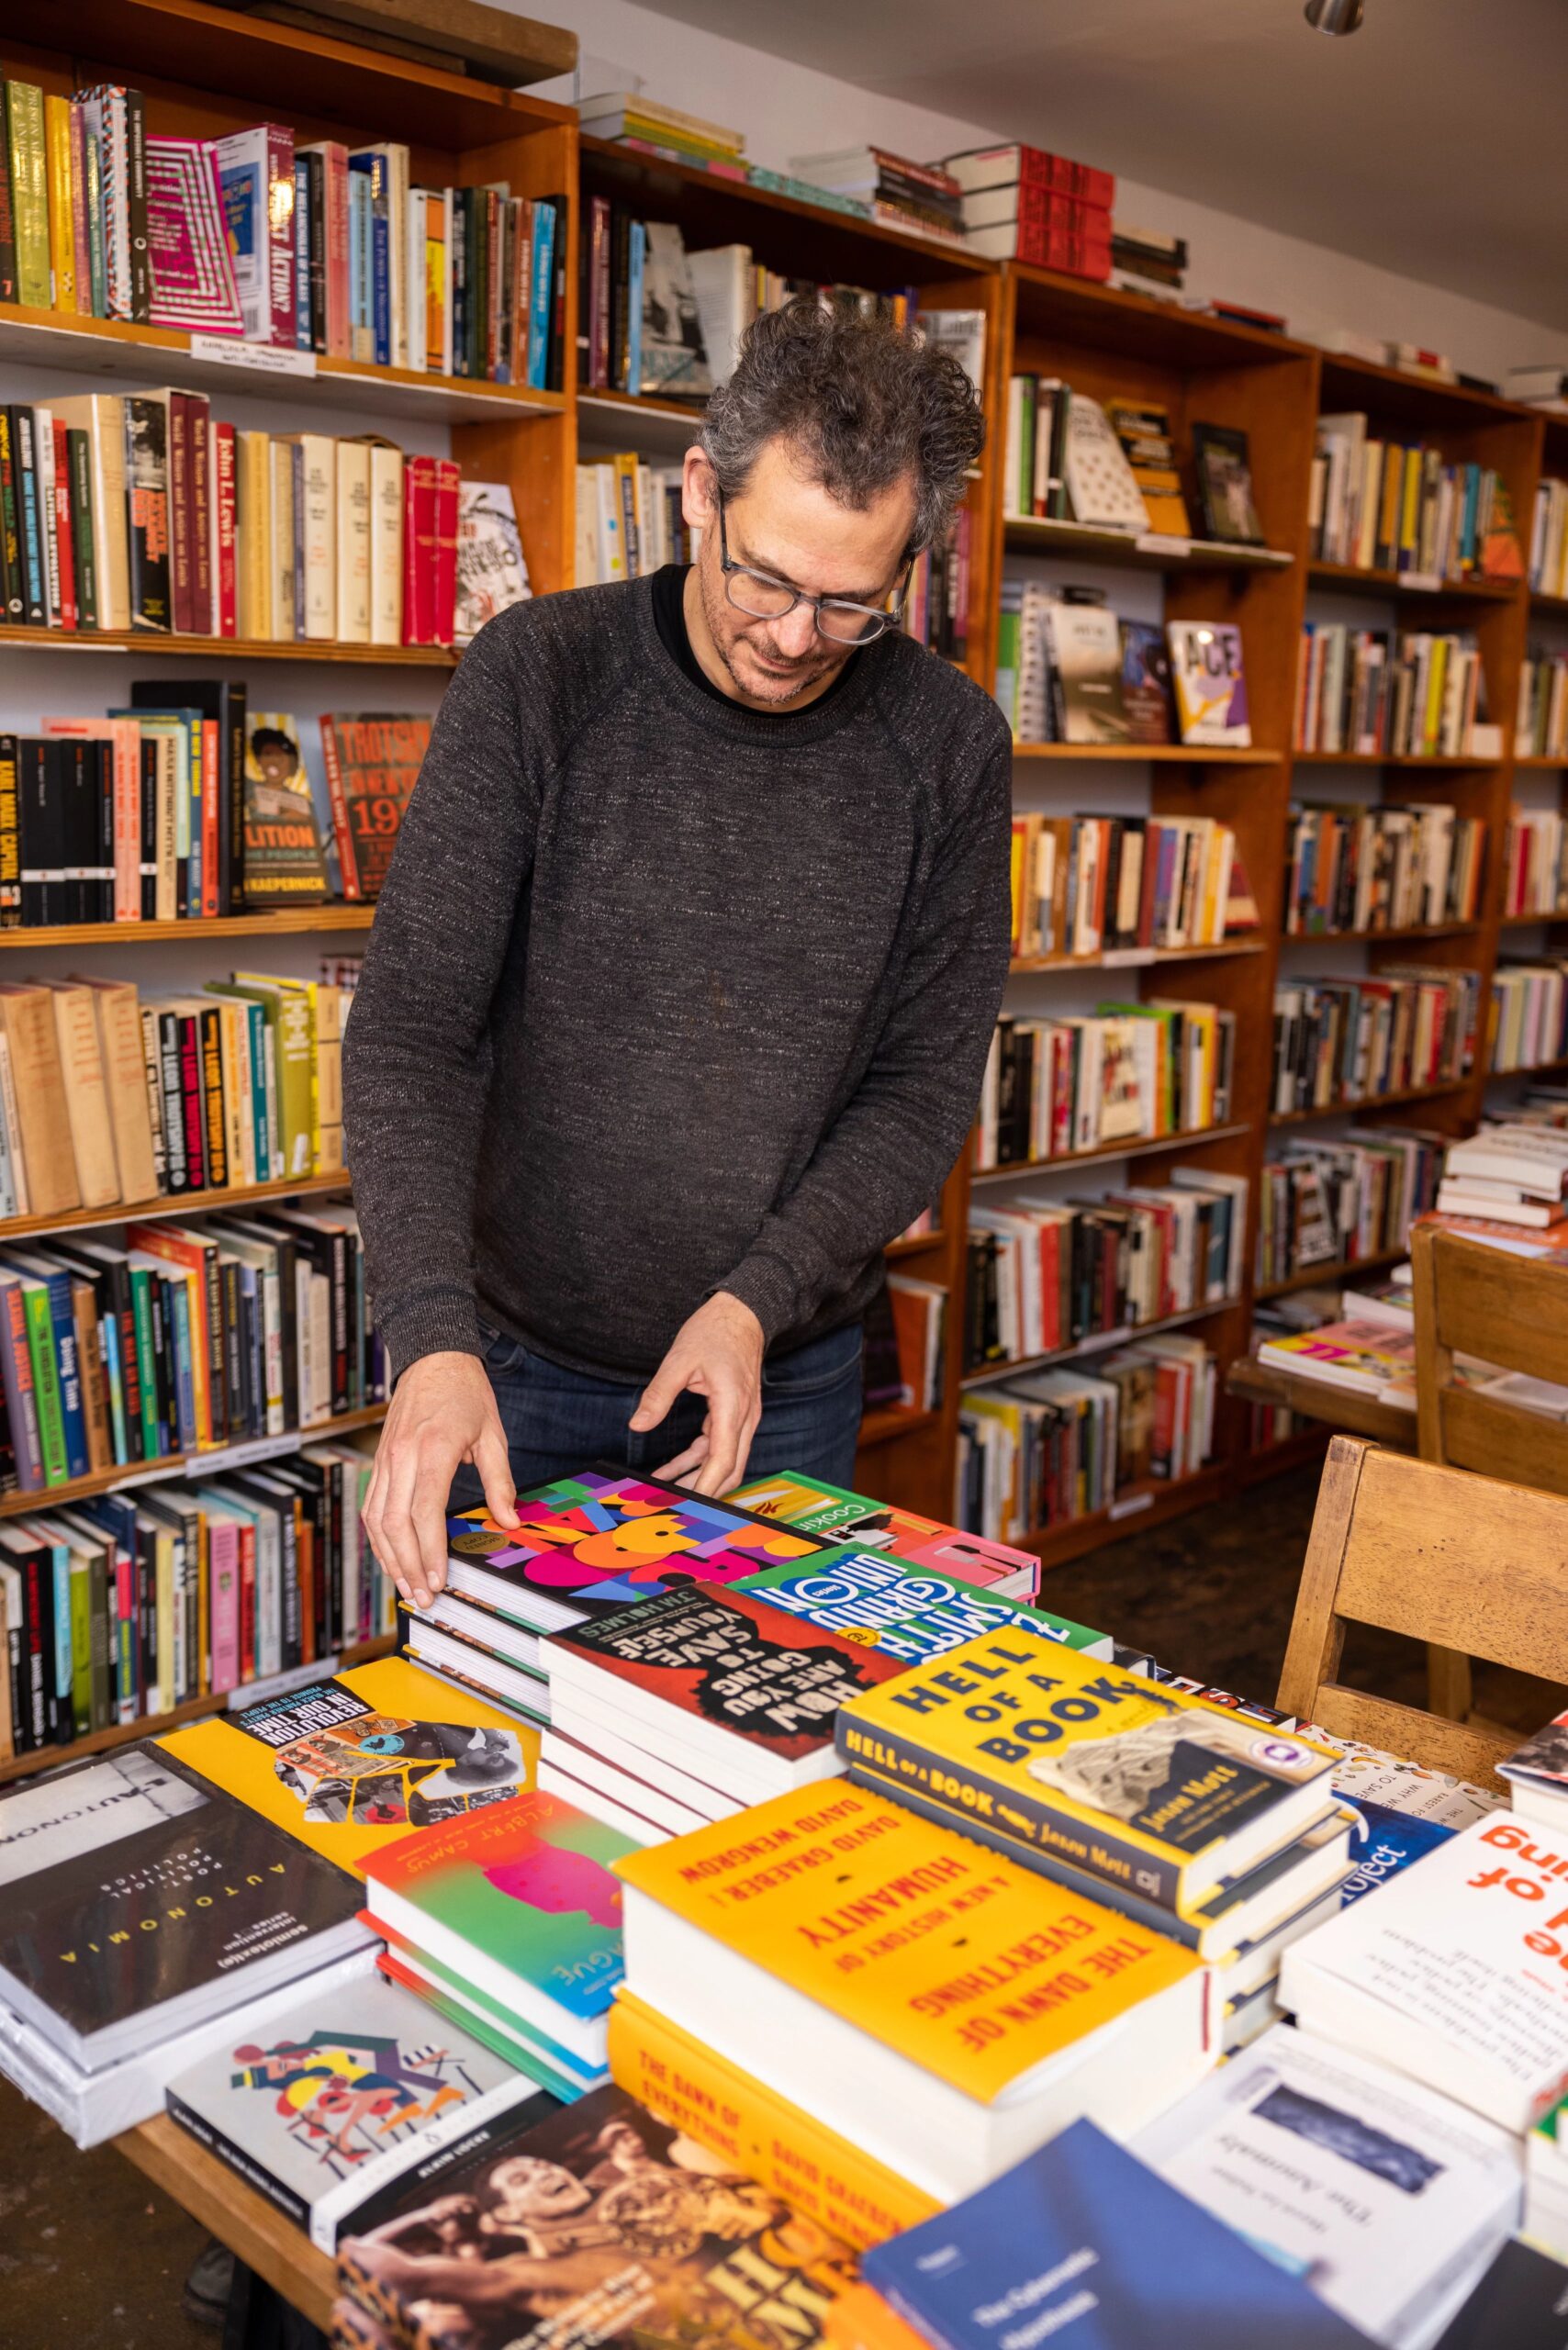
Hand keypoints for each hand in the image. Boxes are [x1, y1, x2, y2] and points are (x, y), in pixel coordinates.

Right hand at [362, 1351, 517, 1609]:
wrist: (433, 1358)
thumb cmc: (465, 1393)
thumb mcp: (493, 1434)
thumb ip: (500, 1481)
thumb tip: (510, 1520)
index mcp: (432, 1449)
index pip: (424, 1512)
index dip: (429, 1551)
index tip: (438, 1579)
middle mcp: (402, 1456)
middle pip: (393, 1523)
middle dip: (407, 1565)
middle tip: (423, 1596)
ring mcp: (386, 1458)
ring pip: (376, 1519)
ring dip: (389, 1558)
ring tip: (406, 1587)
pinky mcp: (380, 1460)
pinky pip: (371, 1506)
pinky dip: (379, 1537)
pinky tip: (391, 1558)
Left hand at [631, 1292, 763, 1496]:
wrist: (743, 1313)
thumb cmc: (714, 1332)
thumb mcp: (679, 1360)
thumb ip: (658, 1394)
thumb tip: (638, 1424)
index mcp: (732, 1407)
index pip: (723, 1460)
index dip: (705, 1486)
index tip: (687, 1503)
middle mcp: (744, 1418)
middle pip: (730, 1469)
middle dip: (704, 1491)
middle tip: (673, 1506)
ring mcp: (743, 1417)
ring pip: (725, 1461)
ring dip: (697, 1477)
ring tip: (662, 1489)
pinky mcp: (735, 1414)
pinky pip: (718, 1446)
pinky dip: (697, 1460)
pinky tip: (671, 1468)